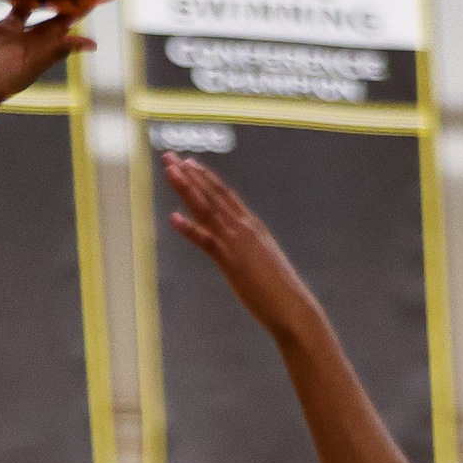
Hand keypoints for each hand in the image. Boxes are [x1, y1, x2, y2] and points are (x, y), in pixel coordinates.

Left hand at [163, 153, 318, 334]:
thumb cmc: (279, 288)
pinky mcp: (231, 260)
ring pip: (207, 209)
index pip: (225, 195)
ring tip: (170, 171)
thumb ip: (250, 246)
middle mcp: (244, 227)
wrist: (292, 305)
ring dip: (186, 189)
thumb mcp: (263, 258)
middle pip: (212, 194)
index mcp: (253, 225)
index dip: (205, 178)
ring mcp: (237, 241)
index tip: (189, 163)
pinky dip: (189, 229)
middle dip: (189, 174)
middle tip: (169, 157)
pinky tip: (173, 217)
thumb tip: (240, 245)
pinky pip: (207, 240)